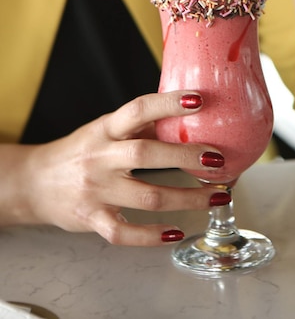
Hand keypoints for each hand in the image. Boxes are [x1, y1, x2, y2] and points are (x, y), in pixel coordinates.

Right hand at [21, 91, 227, 245]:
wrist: (34, 183)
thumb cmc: (80, 152)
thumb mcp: (104, 129)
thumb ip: (139, 124)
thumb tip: (184, 114)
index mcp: (105, 129)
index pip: (137, 109)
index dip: (167, 103)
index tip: (198, 100)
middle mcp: (100, 157)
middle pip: (147, 155)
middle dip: (187, 157)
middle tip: (219, 159)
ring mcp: (95, 191)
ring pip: (147, 197)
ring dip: (188, 198)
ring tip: (218, 196)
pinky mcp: (92, 220)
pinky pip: (124, 233)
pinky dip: (152, 236)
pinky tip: (177, 232)